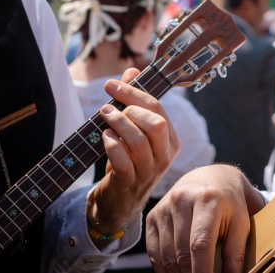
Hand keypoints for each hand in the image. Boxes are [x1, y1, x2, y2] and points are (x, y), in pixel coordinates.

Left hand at [88, 67, 178, 243]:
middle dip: (130, 108)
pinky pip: (123, 161)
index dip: (134, 93)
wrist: (119, 203)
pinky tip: (104, 137)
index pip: (158, 109)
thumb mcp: (133, 132)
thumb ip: (134, 101)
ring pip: (139, 141)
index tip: (111, 85)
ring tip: (103, 117)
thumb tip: (132, 71)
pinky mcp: (130, 184)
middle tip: (108, 105)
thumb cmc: (127, 161)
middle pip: (156, 123)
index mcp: (171, 140)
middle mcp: (164, 156)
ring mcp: (149, 171)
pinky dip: (112, 145)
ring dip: (118, 124)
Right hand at [146, 163, 264, 272]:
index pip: (200, 245)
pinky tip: (177, 272)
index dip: (202, 272)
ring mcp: (164, 208)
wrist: (211, 177)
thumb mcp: (241, 223)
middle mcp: (181, 200)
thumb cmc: (230, 203)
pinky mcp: (153, 216)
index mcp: (207, 199)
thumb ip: (235, 253)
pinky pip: (154, 252)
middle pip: (181, 253)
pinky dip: (165, 268)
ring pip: (166, 256)